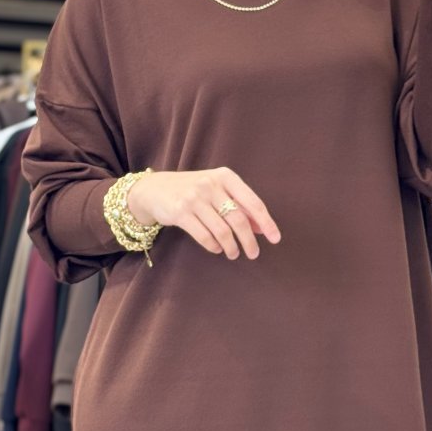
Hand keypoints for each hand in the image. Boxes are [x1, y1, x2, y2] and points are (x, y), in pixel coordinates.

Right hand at [127, 168, 280, 260]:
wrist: (155, 189)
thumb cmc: (194, 191)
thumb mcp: (218, 191)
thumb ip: (240, 206)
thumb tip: (262, 228)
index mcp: (226, 177)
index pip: (253, 203)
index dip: (267, 223)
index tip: (276, 239)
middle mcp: (211, 184)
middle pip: (239, 219)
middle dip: (249, 241)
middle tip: (253, 254)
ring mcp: (194, 198)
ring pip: (222, 231)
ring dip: (231, 247)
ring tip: (234, 253)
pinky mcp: (180, 212)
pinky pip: (204, 236)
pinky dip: (214, 246)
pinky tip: (217, 249)